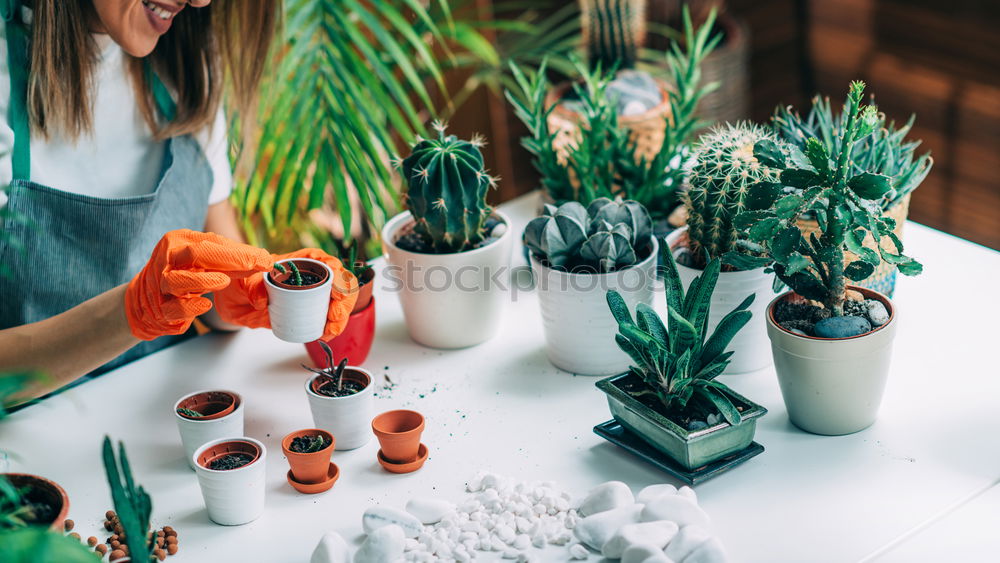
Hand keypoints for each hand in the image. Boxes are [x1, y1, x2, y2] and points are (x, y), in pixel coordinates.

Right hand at [125, 230, 272, 340]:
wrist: (145, 298)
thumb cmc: (183, 273)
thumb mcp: (204, 259)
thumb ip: (230, 258)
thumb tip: (264, 259)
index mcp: (178, 241)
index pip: (212, 242)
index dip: (241, 252)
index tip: (266, 259)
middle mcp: (167, 260)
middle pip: (194, 254)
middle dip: (230, 259)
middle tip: (255, 265)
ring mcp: (160, 285)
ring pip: (177, 280)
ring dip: (203, 281)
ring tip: (223, 281)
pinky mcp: (161, 308)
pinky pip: (174, 308)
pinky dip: (190, 308)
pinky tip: (205, 305)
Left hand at [214, 248, 358, 340]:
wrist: (235, 302)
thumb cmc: (242, 283)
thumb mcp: (245, 281)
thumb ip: (254, 287)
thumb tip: (262, 300)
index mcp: (299, 262)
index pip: (324, 261)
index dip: (336, 271)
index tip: (335, 286)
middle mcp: (311, 277)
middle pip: (340, 282)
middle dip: (343, 299)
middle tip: (334, 315)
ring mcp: (313, 296)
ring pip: (339, 302)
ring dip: (341, 316)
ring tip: (330, 329)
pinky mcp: (311, 313)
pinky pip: (329, 318)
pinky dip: (332, 327)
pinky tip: (325, 334)